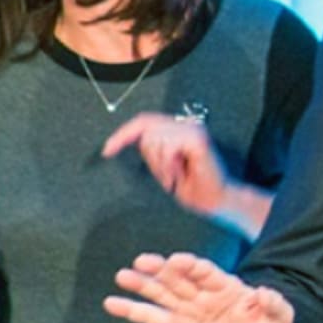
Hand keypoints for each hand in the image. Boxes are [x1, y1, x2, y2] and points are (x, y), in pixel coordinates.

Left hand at [102, 114, 270, 239]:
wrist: (216, 201)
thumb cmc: (193, 187)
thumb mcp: (163, 167)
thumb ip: (151, 150)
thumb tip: (126, 140)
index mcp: (179, 129)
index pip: (144, 121)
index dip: (123, 134)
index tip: (107, 151)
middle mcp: (187, 125)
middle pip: (147, 129)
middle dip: (149, 157)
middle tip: (165, 177)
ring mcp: (194, 130)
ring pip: (154, 138)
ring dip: (159, 164)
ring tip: (174, 177)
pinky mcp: (198, 139)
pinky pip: (168, 147)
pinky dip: (168, 165)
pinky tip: (179, 175)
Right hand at [105, 251, 292, 322]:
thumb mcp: (280, 318)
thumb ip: (274, 305)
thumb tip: (266, 293)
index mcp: (226, 286)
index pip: (205, 271)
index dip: (191, 266)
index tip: (175, 260)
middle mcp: (202, 294)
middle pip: (179, 278)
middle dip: (161, 270)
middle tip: (142, 261)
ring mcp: (187, 310)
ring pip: (161, 294)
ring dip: (142, 285)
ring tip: (122, 276)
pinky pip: (152, 317)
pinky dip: (132, 310)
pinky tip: (113, 303)